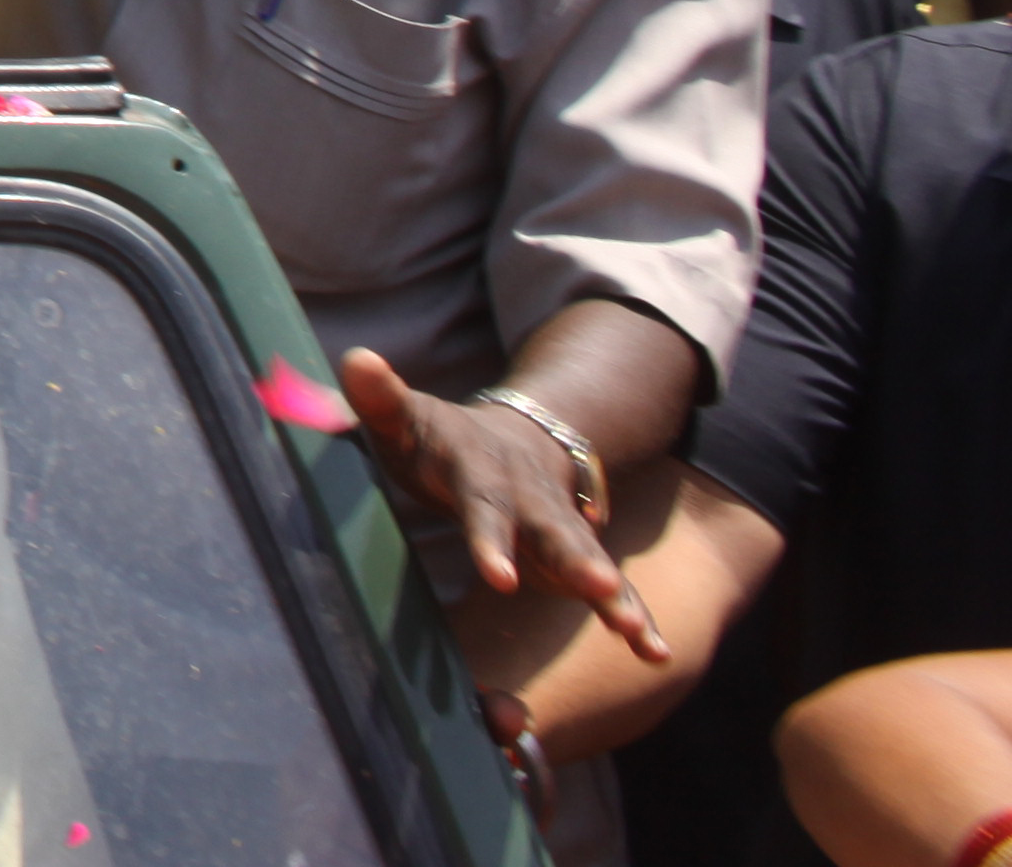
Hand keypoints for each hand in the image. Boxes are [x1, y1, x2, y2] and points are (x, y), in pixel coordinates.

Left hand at [339, 349, 665, 662]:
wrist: (516, 436)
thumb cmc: (440, 440)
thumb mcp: (406, 419)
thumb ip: (380, 400)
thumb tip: (357, 360)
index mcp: (481, 470)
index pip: (483, 505)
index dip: (489, 540)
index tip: (501, 580)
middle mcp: (530, 497)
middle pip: (553, 530)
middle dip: (576, 561)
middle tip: (599, 588)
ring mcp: (561, 525)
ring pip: (589, 558)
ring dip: (612, 593)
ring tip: (634, 631)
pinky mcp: (580, 554)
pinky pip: (611, 587)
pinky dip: (635, 617)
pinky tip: (654, 652)